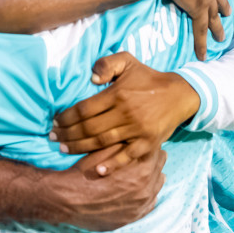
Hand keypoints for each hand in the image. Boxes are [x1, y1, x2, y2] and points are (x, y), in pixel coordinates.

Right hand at [39, 145, 166, 231]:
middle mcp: (145, 191)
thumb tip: (138, 138)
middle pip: (159, 170)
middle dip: (151, 161)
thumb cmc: (83, 173)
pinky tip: (139, 190)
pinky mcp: (131, 219)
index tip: (144, 142)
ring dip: (150, 179)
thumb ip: (125, 145)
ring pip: (156, 188)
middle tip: (143, 155)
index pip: (157, 153)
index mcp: (141, 171)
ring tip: (140, 172)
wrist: (66, 200)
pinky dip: (146, 196)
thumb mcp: (103, 152)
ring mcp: (140, 208)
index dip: (149, 145)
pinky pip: (148, 206)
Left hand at [51, 52, 200, 172]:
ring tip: (64, 149)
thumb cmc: (147, 77)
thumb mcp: (127, 61)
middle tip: (53, 138)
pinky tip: (97, 170)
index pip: (84, 109)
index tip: (55, 122)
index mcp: (117, 94)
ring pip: (102, 142)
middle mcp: (126, 113)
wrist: (180, 94)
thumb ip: (106, 64)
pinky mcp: (148, 143)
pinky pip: (127, 156)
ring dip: (80, 148)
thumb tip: (92, 78)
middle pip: (89, 128)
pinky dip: (112, 165)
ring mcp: (137, 130)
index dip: (66, 117)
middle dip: (67, 134)